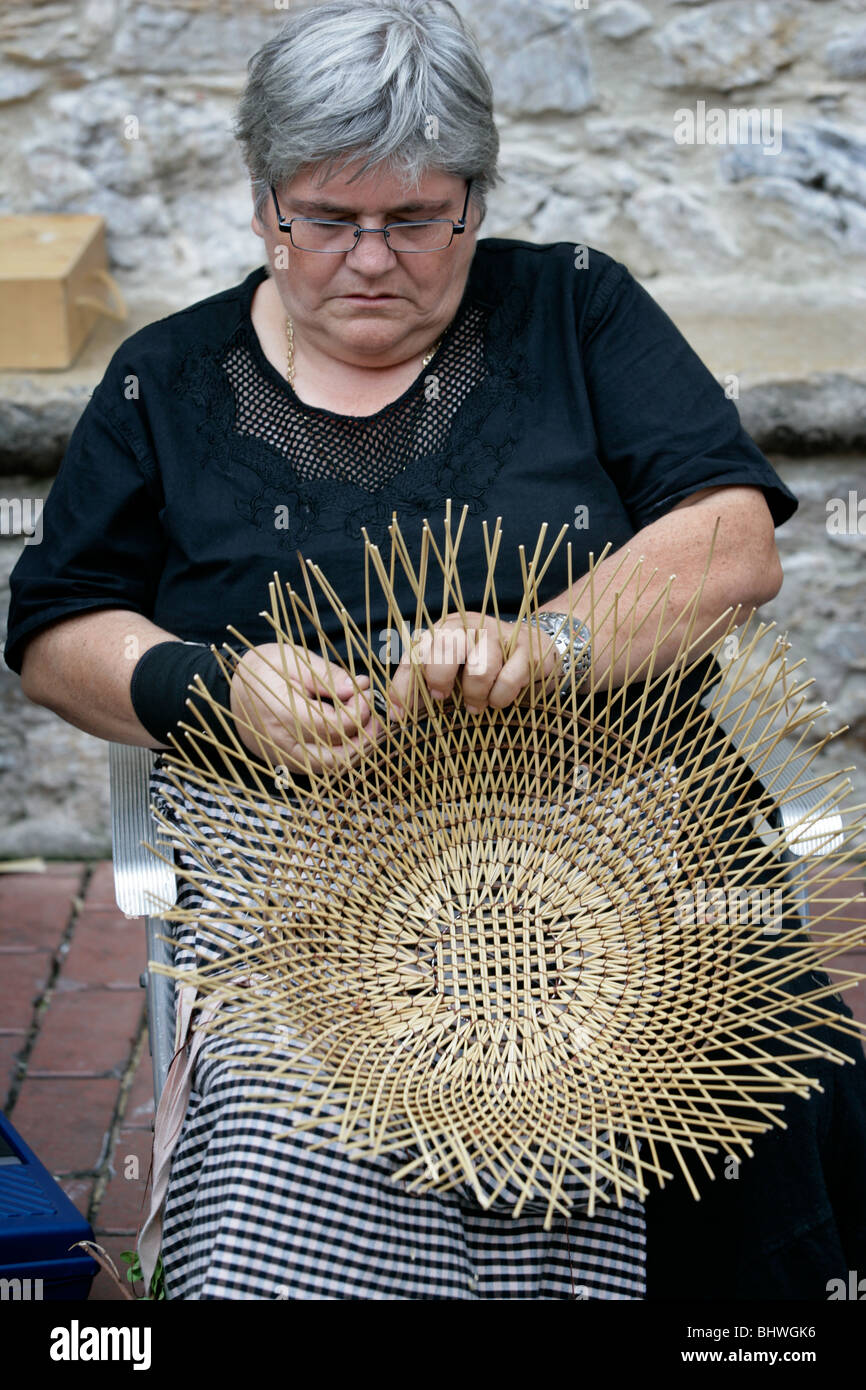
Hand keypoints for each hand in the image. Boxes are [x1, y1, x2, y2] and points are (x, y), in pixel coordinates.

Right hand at [229, 642, 386, 776]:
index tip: (364, 691)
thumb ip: (327, 675)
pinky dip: (339, 755)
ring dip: (354, 751)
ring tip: (365, 727)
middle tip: (374, 718)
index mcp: (282, 714)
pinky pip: (319, 768)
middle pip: (337, 758)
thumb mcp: (293, 659)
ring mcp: (282, 758)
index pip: (335, 725)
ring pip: (330, 769)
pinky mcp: (286, 763)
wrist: (227, 690)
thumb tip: (359, 688)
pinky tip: (348, 735)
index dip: (359, 711)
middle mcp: (282, 744)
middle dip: (363, 739)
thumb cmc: (262, 670)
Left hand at [387, 613, 563, 719]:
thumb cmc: (483, 669)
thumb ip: (420, 690)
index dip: (405, 684)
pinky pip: (508, 679)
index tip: (403, 714)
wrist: (535, 654)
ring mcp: (502, 634)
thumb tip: (394, 716)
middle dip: (441, 678)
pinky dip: (501, 698)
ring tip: (479, 704)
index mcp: (445, 630)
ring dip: (477, 695)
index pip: (416, 651)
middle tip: (445, 698)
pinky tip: (501, 699)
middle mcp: (471, 625)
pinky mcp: (529, 649)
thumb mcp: (449, 676)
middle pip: (445, 645)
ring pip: (479, 668)